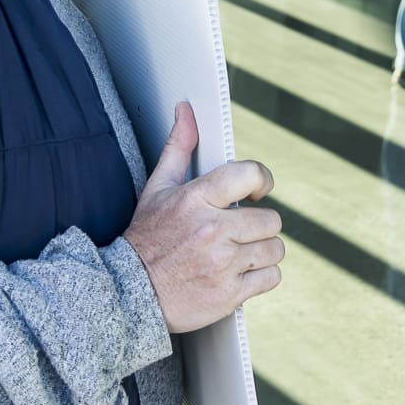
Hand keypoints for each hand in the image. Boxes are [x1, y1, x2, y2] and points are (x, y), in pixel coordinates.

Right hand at [121, 102, 283, 332]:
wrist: (129, 295)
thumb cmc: (147, 238)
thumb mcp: (158, 188)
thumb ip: (178, 147)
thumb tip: (186, 110)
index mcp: (196, 199)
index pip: (250, 175)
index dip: (263, 181)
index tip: (259, 190)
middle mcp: (212, 230)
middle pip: (271, 219)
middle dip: (259, 225)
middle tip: (239, 232)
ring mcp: (223, 264)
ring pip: (275, 249)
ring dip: (262, 252)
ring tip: (238, 253)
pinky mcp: (230, 294)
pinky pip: (271, 277)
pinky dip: (261, 277)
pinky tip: (239, 274)